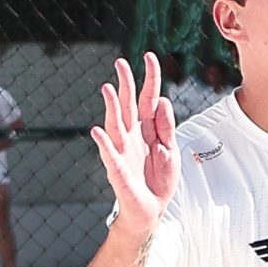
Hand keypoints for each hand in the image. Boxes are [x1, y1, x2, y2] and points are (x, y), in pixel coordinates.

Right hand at [91, 55, 177, 235]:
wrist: (152, 209)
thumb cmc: (159, 179)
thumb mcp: (171, 149)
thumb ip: (166, 126)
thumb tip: (162, 100)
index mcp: (147, 129)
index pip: (148, 98)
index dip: (150, 78)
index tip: (149, 57)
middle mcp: (132, 135)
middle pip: (128, 105)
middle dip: (126, 84)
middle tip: (120, 62)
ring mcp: (123, 151)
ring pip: (116, 124)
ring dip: (111, 107)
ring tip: (108, 88)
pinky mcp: (118, 170)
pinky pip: (109, 155)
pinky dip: (104, 144)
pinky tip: (97, 131)